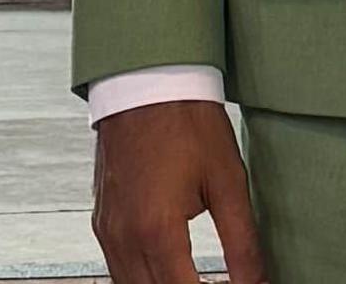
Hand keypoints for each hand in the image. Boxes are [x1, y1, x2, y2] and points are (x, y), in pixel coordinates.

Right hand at [92, 98, 271, 283]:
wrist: (147, 81)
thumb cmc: (187, 122)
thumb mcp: (229, 183)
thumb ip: (243, 245)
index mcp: (157, 230)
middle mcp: (124, 237)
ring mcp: (108, 230)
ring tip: (196, 282)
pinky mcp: (102, 221)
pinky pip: (117, 270)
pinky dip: (142, 282)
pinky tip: (167, 276)